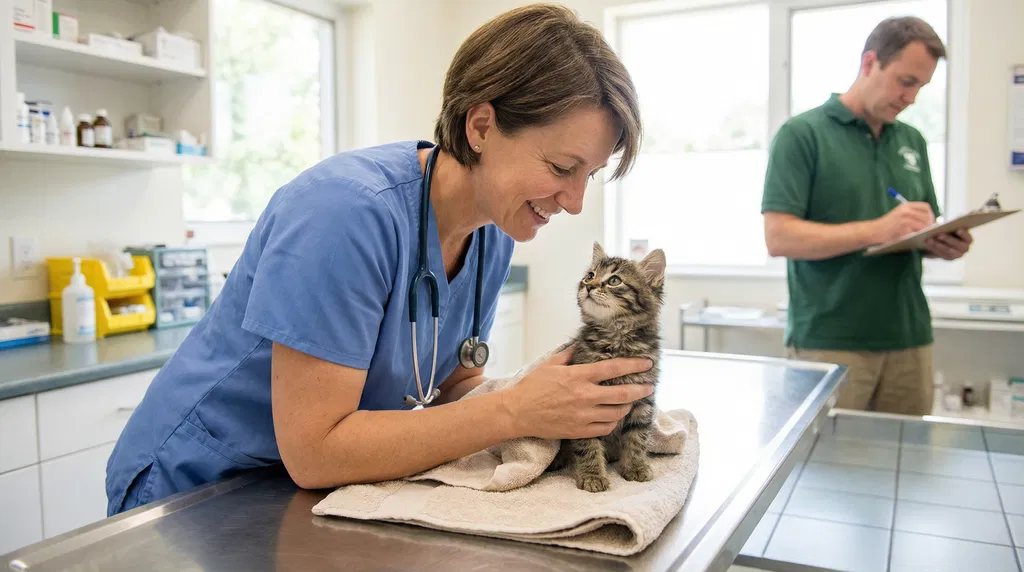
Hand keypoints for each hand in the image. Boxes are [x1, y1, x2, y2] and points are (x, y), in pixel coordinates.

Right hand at [499, 345, 653, 439]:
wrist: (517, 412)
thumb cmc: (532, 386)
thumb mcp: (550, 363)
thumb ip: (569, 353)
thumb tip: (582, 342)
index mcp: (578, 376)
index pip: (614, 368)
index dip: (634, 365)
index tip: (647, 364)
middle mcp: (584, 395)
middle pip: (623, 394)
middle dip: (641, 390)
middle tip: (649, 387)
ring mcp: (583, 415)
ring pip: (617, 413)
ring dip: (627, 407)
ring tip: (630, 402)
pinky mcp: (579, 431)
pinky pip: (605, 428)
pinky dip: (613, 422)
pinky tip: (614, 417)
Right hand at [872, 202, 934, 243]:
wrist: (873, 231)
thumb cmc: (886, 226)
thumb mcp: (898, 214)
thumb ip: (911, 215)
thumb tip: (929, 221)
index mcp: (905, 206)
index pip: (925, 207)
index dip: (930, 214)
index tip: (930, 221)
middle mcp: (906, 211)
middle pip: (927, 216)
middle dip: (930, 224)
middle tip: (929, 231)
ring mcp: (905, 219)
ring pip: (924, 225)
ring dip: (925, 232)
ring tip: (924, 236)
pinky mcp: (903, 229)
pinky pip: (916, 233)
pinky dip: (918, 237)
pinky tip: (917, 239)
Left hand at [924, 229, 972, 259]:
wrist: (946, 240)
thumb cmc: (951, 230)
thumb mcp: (953, 227)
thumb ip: (953, 225)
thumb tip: (944, 224)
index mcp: (968, 239)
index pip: (968, 238)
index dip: (964, 235)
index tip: (958, 230)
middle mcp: (965, 249)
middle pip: (958, 245)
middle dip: (948, 239)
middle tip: (939, 235)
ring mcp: (957, 255)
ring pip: (948, 250)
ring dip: (938, 245)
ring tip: (929, 239)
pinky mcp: (949, 258)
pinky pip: (941, 254)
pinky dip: (934, 248)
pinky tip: (927, 243)